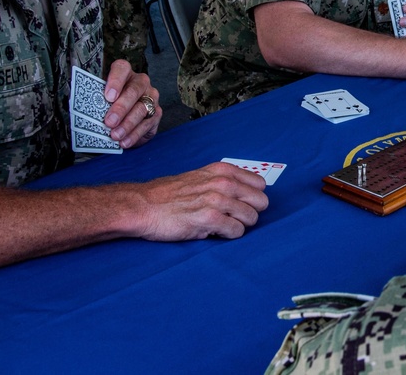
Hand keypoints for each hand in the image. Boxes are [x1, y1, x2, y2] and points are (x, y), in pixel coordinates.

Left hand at [103, 59, 160, 147]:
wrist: (126, 120)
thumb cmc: (109, 106)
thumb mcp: (102, 100)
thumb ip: (97, 102)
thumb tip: (83, 112)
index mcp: (125, 74)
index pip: (122, 68)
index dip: (115, 80)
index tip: (108, 96)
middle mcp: (140, 82)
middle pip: (134, 90)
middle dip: (121, 108)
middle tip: (109, 121)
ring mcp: (151, 97)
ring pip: (142, 108)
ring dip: (127, 123)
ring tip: (115, 135)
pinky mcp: (157, 113)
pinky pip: (147, 123)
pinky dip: (135, 134)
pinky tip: (125, 141)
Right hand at [133, 162, 268, 240]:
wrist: (143, 206)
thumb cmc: (170, 194)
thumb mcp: (201, 177)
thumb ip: (224, 181)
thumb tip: (246, 192)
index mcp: (223, 171)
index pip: (260, 184)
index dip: (252, 197)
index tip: (241, 203)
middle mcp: (223, 183)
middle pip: (261, 202)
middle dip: (250, 212)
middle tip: (234, 217)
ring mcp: (217, 200)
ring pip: (252, 217)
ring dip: (240, 225)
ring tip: (223, 224)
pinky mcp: (210, 219)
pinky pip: (237, 231)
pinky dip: (230, 234)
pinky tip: (216, 231)